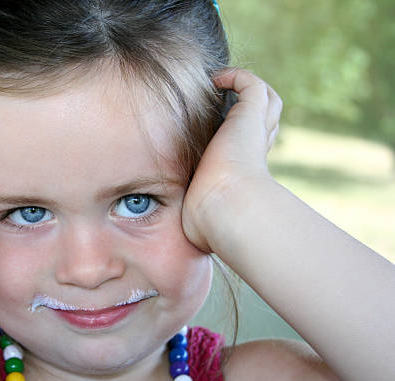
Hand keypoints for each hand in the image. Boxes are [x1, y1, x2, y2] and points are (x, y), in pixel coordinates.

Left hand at [182, 69, 281, 251]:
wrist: (226, 209)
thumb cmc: (211, 220)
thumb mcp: (199, 215)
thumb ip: (193, 215)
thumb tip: (183, 234)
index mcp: (245, 169)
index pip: (252, 146)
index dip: (242, 135)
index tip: (220, 133)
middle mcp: (254, 149)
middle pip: (266, 119)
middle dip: (251, 109)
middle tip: (224, 101)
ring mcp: (254, 131)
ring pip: (267, 99)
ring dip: (248, 88)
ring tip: (220, 83)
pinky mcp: (250, 116)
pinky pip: (251, 85)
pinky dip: (238, 76)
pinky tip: (216, 79)